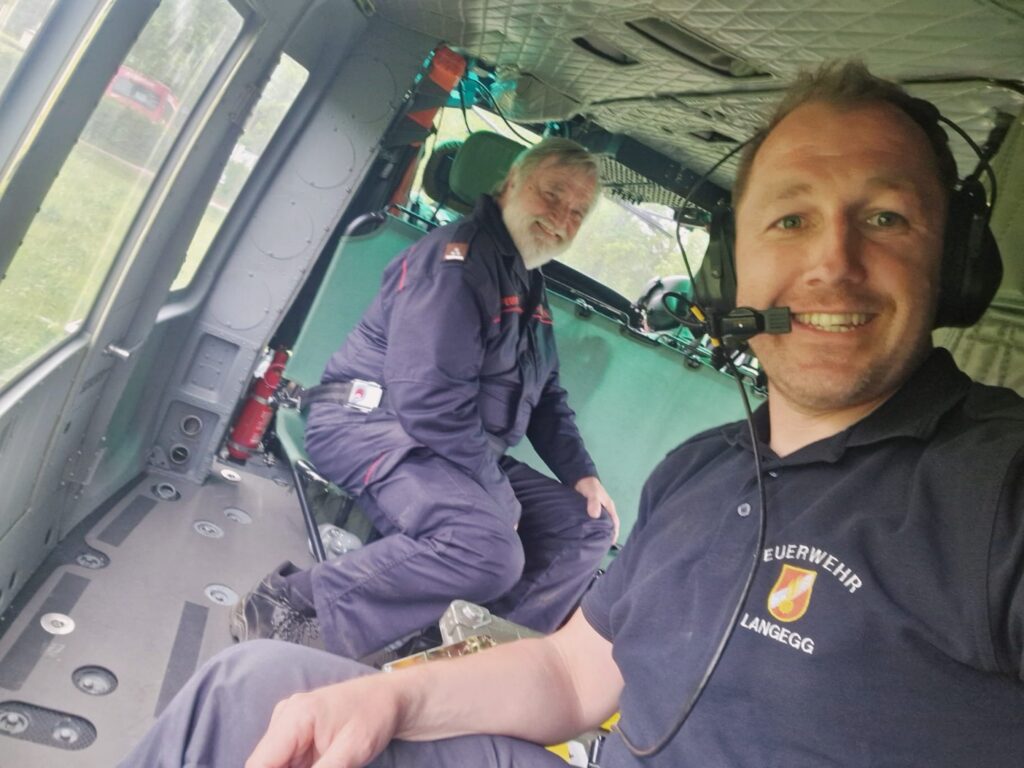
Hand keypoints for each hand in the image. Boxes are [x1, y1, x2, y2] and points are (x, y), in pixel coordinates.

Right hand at [245, 675, 398, 767]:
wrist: (392, 699)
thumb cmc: (376, 716)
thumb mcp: (352, 752)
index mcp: (294, 717)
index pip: (258, 764)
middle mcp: (284, 718)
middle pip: (265, 765)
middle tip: (327, 767)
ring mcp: (289, 725)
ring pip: (276, 765)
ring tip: (330, 763)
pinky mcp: (296, 734)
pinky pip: (287, 762)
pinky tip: (326, 764)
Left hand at [573, 476, 618, 542]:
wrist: (580, 479)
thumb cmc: (590, 486)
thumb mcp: (593, 494)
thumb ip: (594, 503)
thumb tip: (594, 515)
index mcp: (609, 508)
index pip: (615, 523)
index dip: (615, 533)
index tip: (612, 543)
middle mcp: (604, 511)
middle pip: (608, 525)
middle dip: (607, 535)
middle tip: (601, 546)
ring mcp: (597, 511)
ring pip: (600, 524)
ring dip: (598, 532)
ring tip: (593, 543)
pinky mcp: (588, 511)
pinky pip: (591, 522)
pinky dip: (590, 528)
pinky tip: (585, 534)